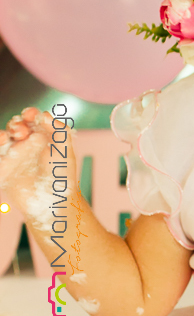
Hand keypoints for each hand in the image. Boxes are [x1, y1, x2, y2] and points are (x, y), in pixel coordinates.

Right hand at [0, 108, 77, 232]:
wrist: (53, 202)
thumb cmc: (62, 176)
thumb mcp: (65, 150)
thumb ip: (58, 130)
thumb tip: (43, 114)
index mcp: (41, 136)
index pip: (32, 120)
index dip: (30, 114)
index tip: (30, 115)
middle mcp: (25, 144)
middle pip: (15, 126)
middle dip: (16, 124)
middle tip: (22, 131)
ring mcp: (13, 156)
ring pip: (2, 139)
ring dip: (2, 134)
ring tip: (6, 137)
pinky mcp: (3, 169)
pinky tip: (2, 144)